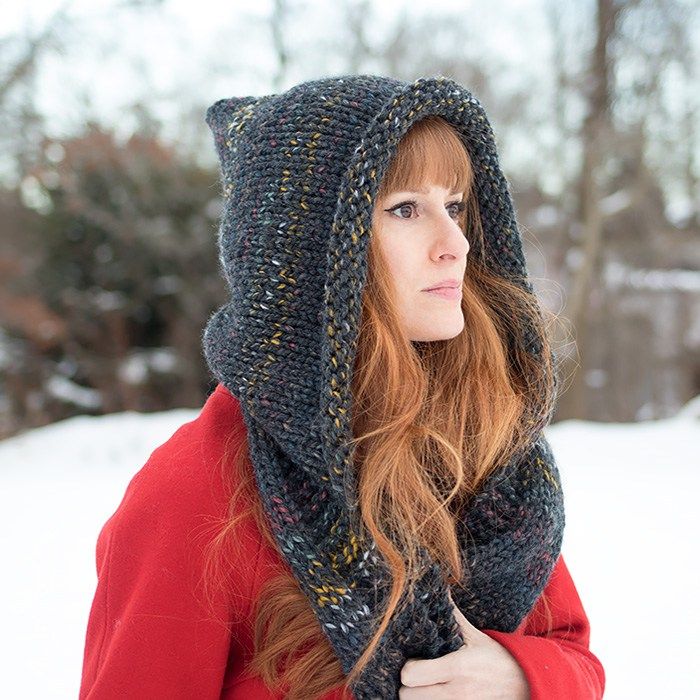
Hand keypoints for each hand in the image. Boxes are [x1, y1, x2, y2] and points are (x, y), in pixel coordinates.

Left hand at [399, 591, 529, 698]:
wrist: (524, 683)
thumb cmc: (496, 658)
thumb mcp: (474, 635)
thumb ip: (452, 615)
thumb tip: (437, 589)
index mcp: (457, 667)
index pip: (411, 675)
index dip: (408, 668)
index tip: (415, 661)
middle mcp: (456, 693)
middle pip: (409, 696)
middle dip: (409, 686)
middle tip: (418, 675)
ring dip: (419, 697)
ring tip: (426, 686)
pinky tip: (435, 693)